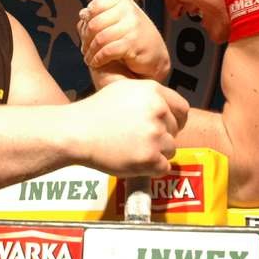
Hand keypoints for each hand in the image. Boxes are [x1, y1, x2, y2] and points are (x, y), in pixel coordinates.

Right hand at [73, 79, 188, 176]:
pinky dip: (151, 168)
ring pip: (170, 149)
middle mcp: (158, 110)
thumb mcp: (124, 90)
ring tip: (132, 149)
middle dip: (162, 137)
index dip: (175, 120)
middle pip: (175, 130)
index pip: (182, 109)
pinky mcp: (150, 157)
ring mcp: (155, 134)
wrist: (76, 132)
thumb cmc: (95, 112)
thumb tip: (166, 108)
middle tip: (139, 140)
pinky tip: (133, 161)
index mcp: (153, 91)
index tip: (167, 128)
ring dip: (156, 153)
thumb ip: (148, 96)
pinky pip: (163, 167)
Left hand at [78, 0, 169, 81]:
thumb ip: (100, 16)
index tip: (84, 31)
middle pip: (94, 24)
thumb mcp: (118, 22)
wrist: (155, 56)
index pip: (95, 6)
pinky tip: (96, 62)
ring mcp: (132, 26)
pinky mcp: (133, 43)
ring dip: (91, 52)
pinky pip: (107, 51)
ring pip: (99, 39)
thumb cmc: (135, 39)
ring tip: (89, 58)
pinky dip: (98, 59)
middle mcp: (128, 10)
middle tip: (85, 49)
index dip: (86, 21)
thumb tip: (83, 13)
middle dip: (86, 39)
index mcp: (123, 1)